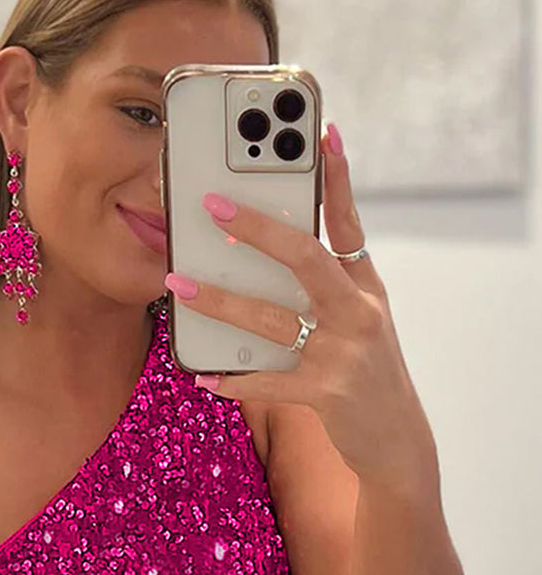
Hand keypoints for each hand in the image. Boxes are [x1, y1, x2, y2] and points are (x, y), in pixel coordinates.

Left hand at [164, 123, 434, 488]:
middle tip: (210, 205)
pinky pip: (267, 382)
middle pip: (304, 256)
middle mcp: (358, 312)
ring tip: (177, 283)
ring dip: (219, 300)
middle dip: (255, 228)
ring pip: (271, 317)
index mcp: (365, 287)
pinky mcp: (326, 393)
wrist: (396, 440)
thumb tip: (265, 253)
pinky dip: (232, 379)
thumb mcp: (359, 322)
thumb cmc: (365, 372)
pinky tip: (202, 374)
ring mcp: (343, 353)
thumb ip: (325, 287)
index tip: (321, 135)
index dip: (336, 178)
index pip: (349, 222)